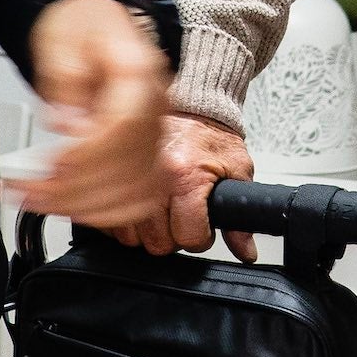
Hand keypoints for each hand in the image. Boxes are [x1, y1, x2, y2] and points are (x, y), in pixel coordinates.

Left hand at [9, 0, 173, 231]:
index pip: (125, 126)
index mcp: (139, 71)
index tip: (50, 166)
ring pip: (137, 190)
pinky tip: (74, 209)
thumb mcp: (60, 37)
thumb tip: (66, 124)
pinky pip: (141, 196)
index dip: (87, 155)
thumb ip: (64, 79)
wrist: (98, 22)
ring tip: (39, 201)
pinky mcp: (147, 153)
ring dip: (86, 207)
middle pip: (130, 165)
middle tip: (25, 190)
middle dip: (73, 189)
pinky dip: (108, 212)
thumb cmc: (81, 25)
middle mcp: (156, 106)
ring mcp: (155, 132)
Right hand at [116, 115, 258, 259]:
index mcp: (186, 177)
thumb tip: (246, 251)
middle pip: (158, 242)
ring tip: (161, 212)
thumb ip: (240, 217)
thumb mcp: (237, 170)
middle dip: (173, 237)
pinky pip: (110, 221)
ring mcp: (127, 178)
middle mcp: (154, 178)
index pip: (190, 236)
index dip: (200, 237)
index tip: (201, 226)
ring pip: (131, 237)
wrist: (189, 105)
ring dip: (147, 231)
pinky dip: (124, 221)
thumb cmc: (210, 136)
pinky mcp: (111, 178)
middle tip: (181, 217)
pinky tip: (140, 210)